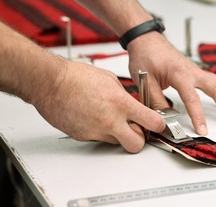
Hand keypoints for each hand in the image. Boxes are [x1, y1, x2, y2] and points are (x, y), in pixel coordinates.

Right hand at [33, 60, 165, 152]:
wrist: (50, 83)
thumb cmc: (76, 77)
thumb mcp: (110, 80)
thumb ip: (125, 96)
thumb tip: (133, 105)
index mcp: (121, 103)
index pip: (151, 121)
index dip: (159, 125)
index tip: (159, 124)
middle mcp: (110, 120)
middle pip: (136, 145)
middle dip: (139, 139)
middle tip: (136, 129)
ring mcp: (96, 131)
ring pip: (116, 142)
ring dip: (118, 134)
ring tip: (108, 118)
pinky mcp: (83, 136)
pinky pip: (99, 138)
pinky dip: (100, 132)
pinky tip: (93, 118)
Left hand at [127, 32, 215, 134]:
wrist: (147, 39)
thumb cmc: (146, 56)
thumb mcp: (145, 81)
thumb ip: (156, 102)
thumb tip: (165, 119)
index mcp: (179, 74)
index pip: (192, 98)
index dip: (198, 116)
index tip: (203, 130)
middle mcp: (192, 71)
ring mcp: (197, 71)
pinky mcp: (197, 72)